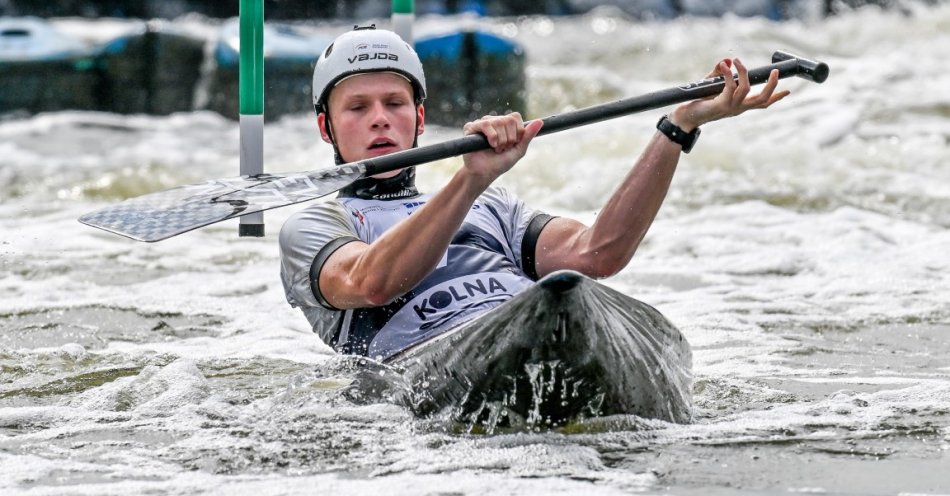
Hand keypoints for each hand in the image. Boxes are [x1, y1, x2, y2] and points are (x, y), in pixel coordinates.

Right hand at [461, 112, 542, 185]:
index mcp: (504, 124)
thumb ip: (528, 136)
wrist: (485, 173)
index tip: (512, 144)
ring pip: (498, 122)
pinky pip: (485, 124)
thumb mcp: (518, 150)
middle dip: (509, 138)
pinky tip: (489, 145)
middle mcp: (493, 121)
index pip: (515, 117)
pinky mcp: (471, 127)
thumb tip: (540, 121)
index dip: (516, 132)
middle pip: (508, 120)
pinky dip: (492, 137)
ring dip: (500, 140)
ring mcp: (482, 123)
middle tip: (503, 148)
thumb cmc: (500, 163)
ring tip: (496, 149)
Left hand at [670, 58, 790, 130]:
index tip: (788, 91)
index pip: (762, 104)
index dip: (776, 98)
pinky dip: (728, 74)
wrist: (685, 118)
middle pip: (762, 99)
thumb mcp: (711, 86)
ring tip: (737, 60)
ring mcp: (730, 108)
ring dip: (743, 72)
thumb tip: (728, 60)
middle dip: (772, 85)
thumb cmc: (698, 102)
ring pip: (747, 88)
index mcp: (739, 106)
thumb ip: (720, 73)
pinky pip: (730, 86)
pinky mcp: (721, 104)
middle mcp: (738, 109)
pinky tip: (723, 65)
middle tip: (775, 71)